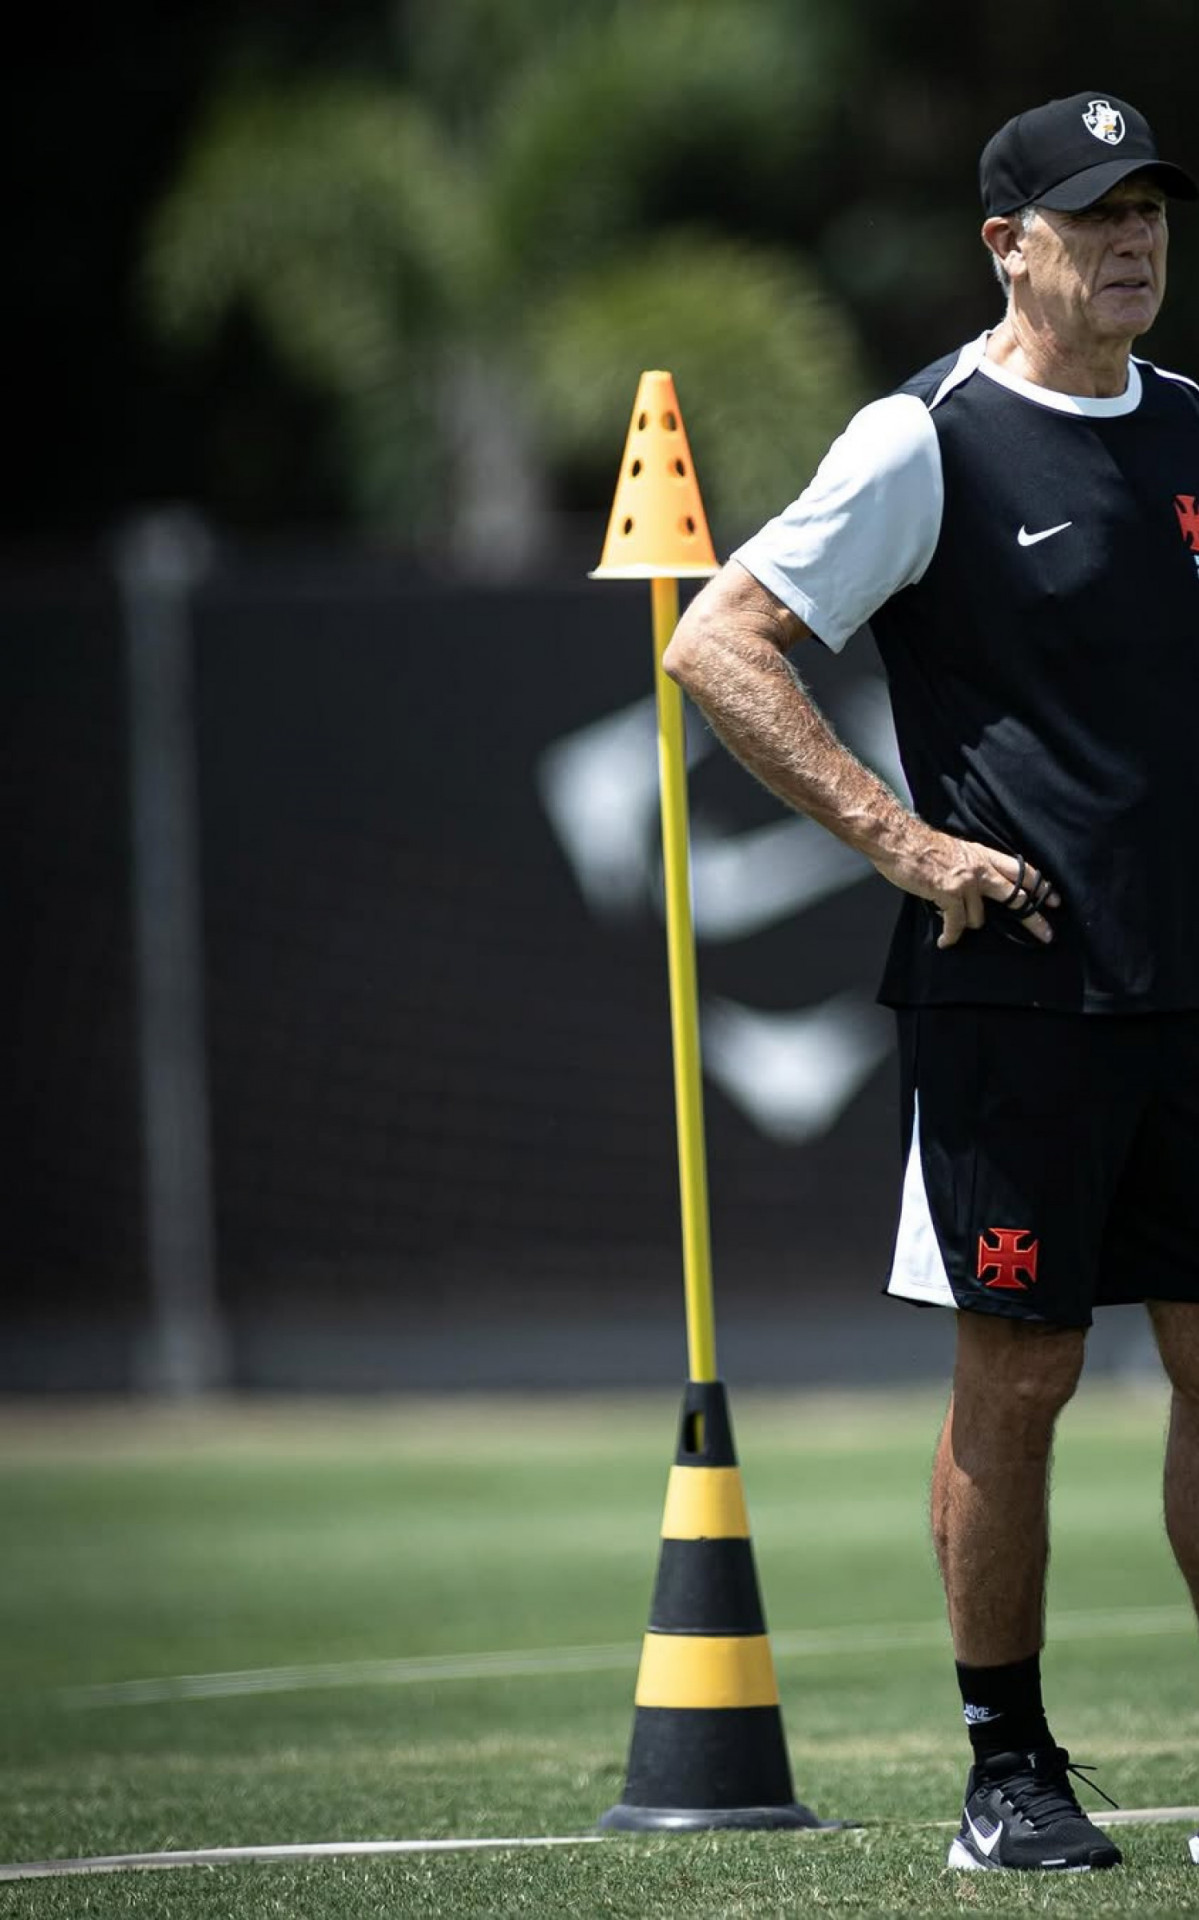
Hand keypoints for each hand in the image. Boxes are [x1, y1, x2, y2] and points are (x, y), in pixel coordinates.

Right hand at [870, 822, 1059, 948]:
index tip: (1054, 900)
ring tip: (953, 926)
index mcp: (983, 855)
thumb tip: (974, 886)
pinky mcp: (949, 894)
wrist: (899, 839)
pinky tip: (946, 941)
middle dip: (1033, 918)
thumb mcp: (955, 849)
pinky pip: (956, 924)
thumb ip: (969, 865)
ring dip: (966, 923)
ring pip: (979, 917)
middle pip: (1016, 897)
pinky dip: (951, 935)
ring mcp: (966, 882)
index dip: (1040, 887)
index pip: (1021, 871)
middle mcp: (980, 869)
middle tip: (1047, 934)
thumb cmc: (919, 844)